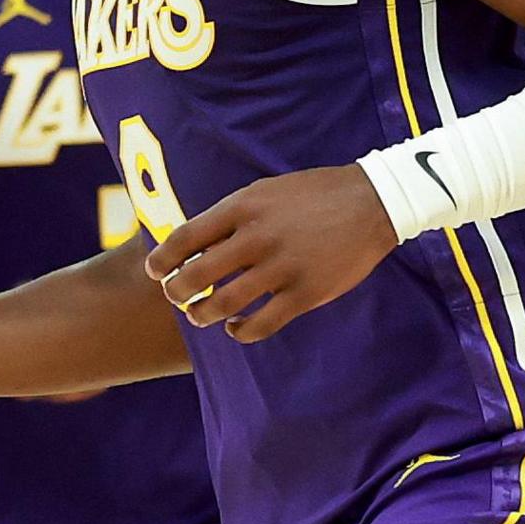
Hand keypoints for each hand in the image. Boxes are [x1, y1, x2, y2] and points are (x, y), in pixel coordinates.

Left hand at [144, 165, 396, 342]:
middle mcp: (257, 237)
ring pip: (224, 304)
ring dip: (202, 315)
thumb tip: (192, 243)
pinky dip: (240, 331)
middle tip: (175, 296)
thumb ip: (230, 217)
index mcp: (242, 207)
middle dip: (176, 291)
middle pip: (196, 275)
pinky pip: (262, 324)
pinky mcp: (305, 293)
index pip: (185, 237)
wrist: (370, 202)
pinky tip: (235, 328)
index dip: (162, 259)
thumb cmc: (310, 195)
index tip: (154, 271)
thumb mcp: (263, 192)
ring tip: (199, 315)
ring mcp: (281, 267)